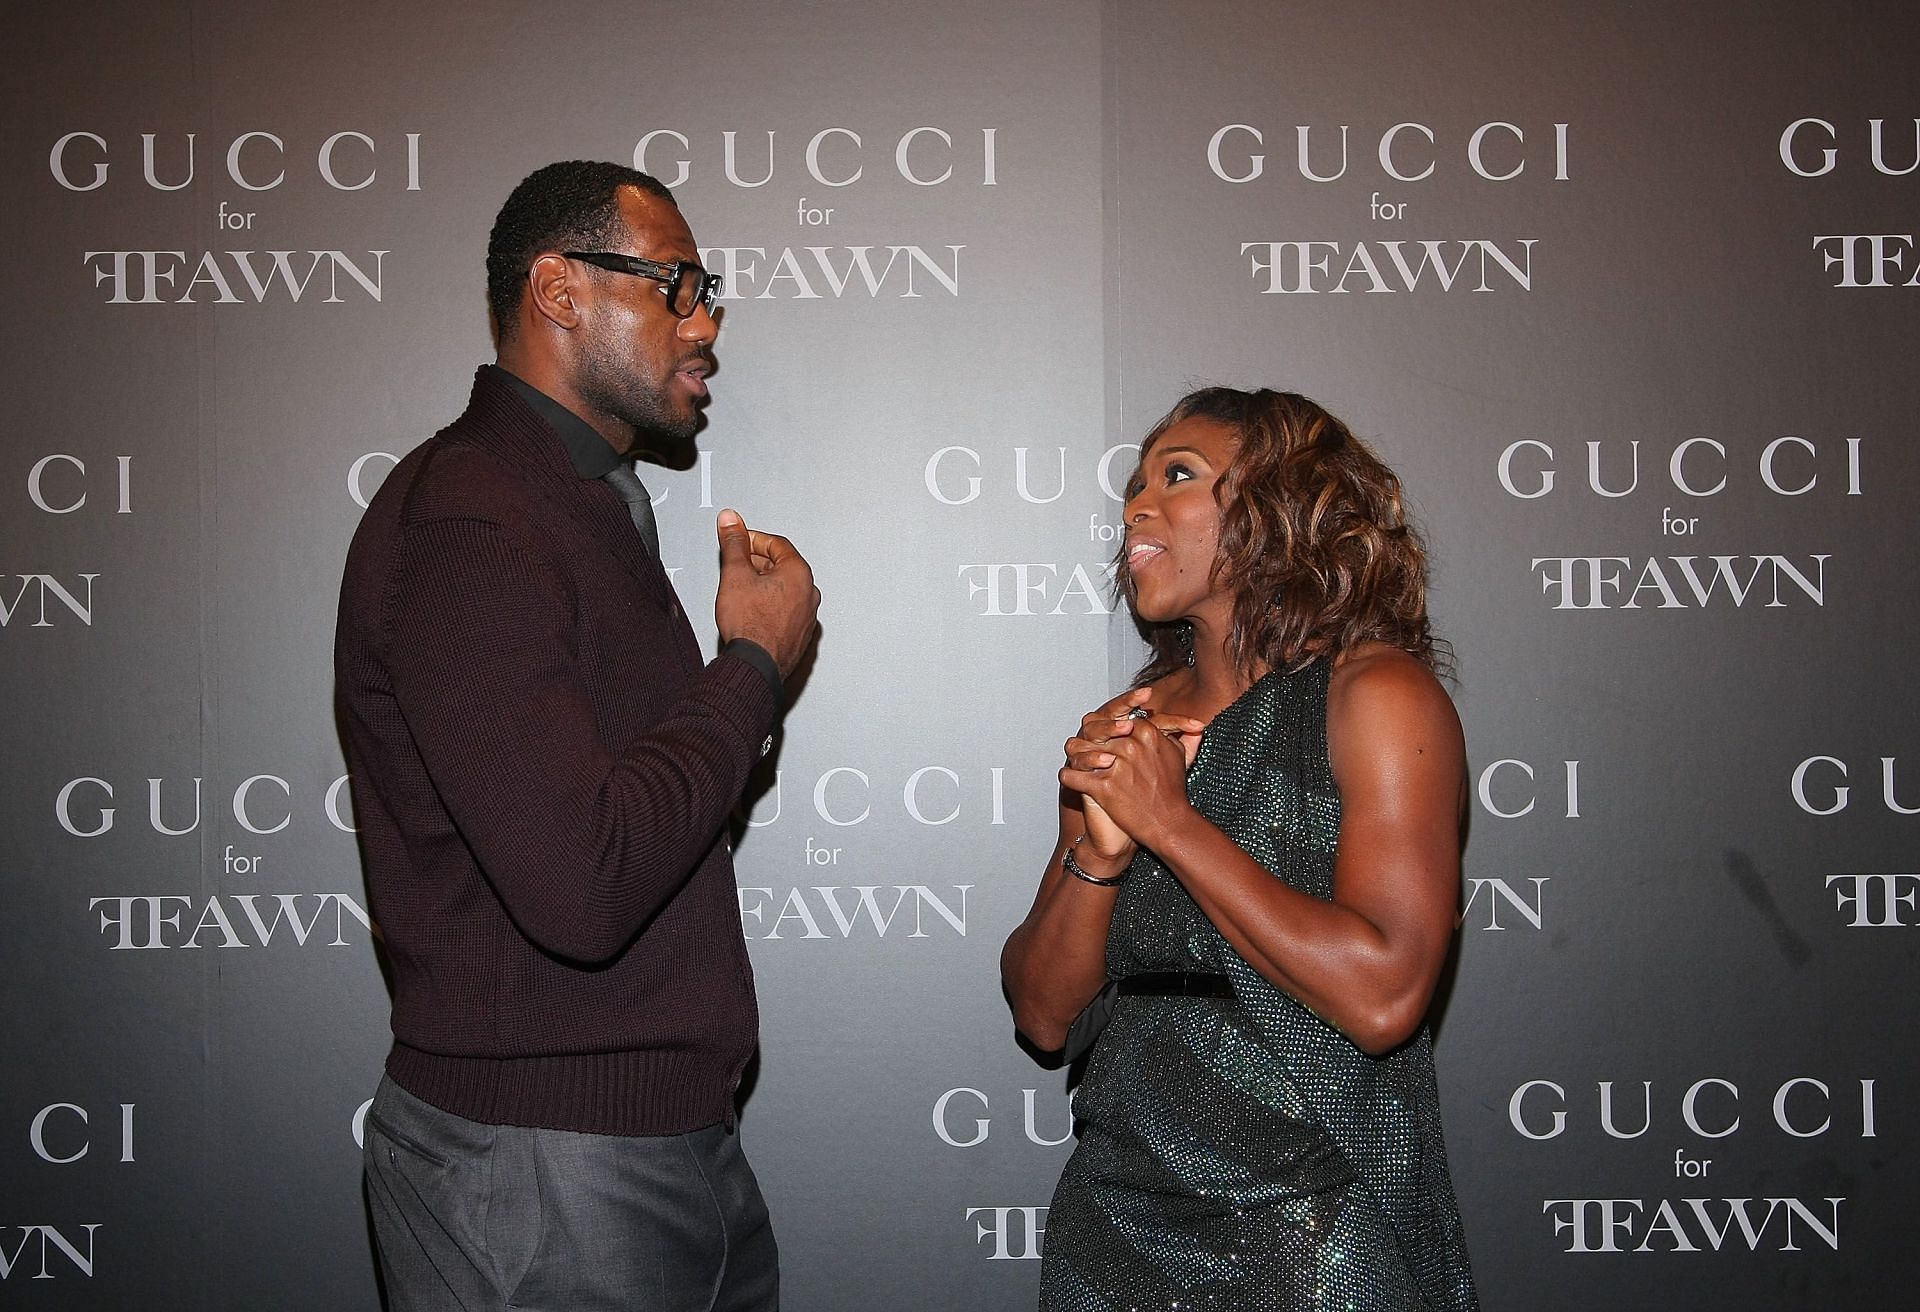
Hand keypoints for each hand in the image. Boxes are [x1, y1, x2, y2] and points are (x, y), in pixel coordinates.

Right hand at [715, 509, 819, 676]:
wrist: (755, 665)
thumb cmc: (751, 626)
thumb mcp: (735, 574)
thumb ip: (734, 544)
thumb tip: (730, 521)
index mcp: (799, 573)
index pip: (776, 544)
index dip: (753, 540)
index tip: (740, 540)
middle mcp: (809, 594)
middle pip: (782, 567)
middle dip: (757, 563)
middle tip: (737, 565)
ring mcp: (807, 617)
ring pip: (784, 591)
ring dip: (763, 586)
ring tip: (741, 592)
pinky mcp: (799, 636)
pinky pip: (785, 611)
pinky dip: (770, 606)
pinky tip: (752, 614)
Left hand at [1061, 689, 1204, 852]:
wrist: (1168, 823)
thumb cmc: (1173, 791)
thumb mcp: (1179, 756)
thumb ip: (1176, 733)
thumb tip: (1179, 722)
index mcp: (1146, 733)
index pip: (1118, 720)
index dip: (1110, 728)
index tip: (1106, 736)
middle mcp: (1130, 746)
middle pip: (1096, 731)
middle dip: (1090, 739)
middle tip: (1084, 745)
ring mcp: (1115, 765)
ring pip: (1079, 749)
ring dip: (1075, 755)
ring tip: (1075, 761)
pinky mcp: (1103, 786)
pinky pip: (1073, 776)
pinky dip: (1069, 778)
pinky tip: (1071, 779)